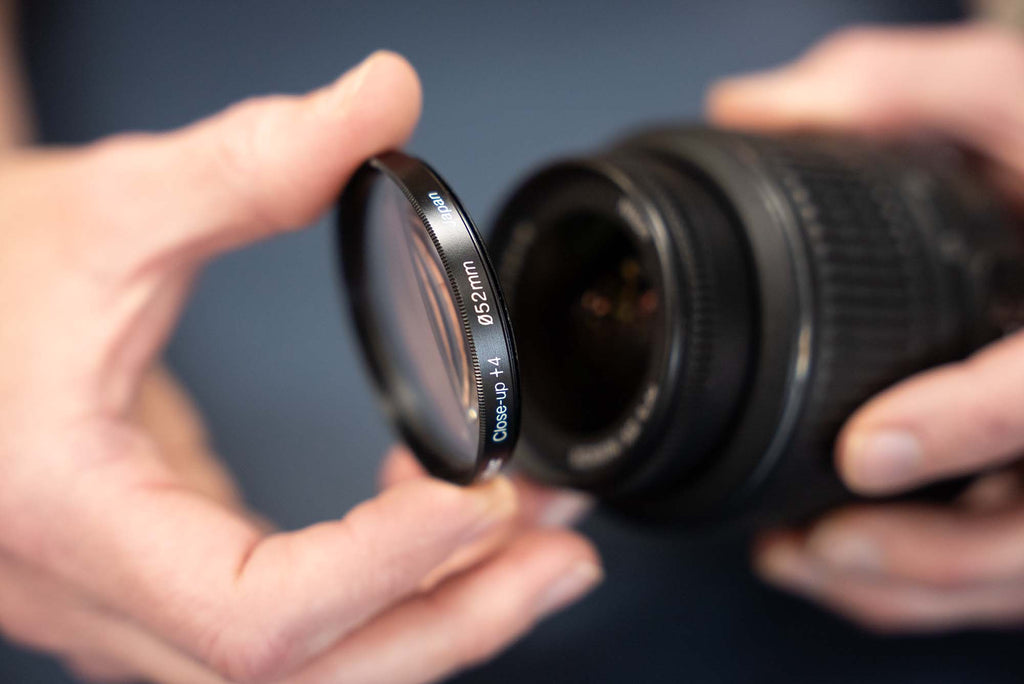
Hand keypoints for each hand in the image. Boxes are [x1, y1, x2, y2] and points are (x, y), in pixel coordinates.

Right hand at [0, 51, 599, 682]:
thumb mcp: (112, 207)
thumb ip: (253, 162)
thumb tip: (380, 103)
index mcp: (71, 516)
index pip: (253, 617)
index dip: (385, 568)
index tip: (483, 495)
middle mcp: (95, 592)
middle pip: (302, 679)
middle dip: (454, 622)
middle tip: (562, 556)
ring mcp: (126, 605)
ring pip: (303, 677)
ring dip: (435, 618)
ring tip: (534, 550)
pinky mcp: (160, 583)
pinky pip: (290, 633)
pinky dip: (384, 591)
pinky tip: (437, 525)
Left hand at [708, 24, 1023, 631]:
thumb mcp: (1018, 98)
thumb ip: (902, 86)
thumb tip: (752, 107)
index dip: (969, 423)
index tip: (867, 447)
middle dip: (926, 558)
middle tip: (813, 546)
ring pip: (1017, 573)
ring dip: (908, 585)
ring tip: (797, 560)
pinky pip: (1002, 571)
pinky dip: (923, 581)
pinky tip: (840, 557)